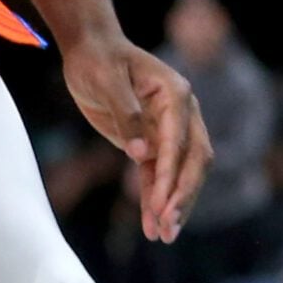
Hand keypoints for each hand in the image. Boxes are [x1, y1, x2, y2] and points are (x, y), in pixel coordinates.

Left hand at [63, 34, 211, 242]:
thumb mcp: (106, 80)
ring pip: (179, 173)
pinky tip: (152, 223)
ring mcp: (169, 129)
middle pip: (192, 162)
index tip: (163, 202)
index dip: (172, 174)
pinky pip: (157, 174)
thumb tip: (142, 154)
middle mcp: (181, 114)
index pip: (180, 142)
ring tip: (163, 236)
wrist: (90, 47)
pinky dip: (155, 197)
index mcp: (176, 95)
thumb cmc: (98, 58)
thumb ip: (126, 114)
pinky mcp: (151, 141)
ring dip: (173, 204)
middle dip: (182, 196)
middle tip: (168, 226)